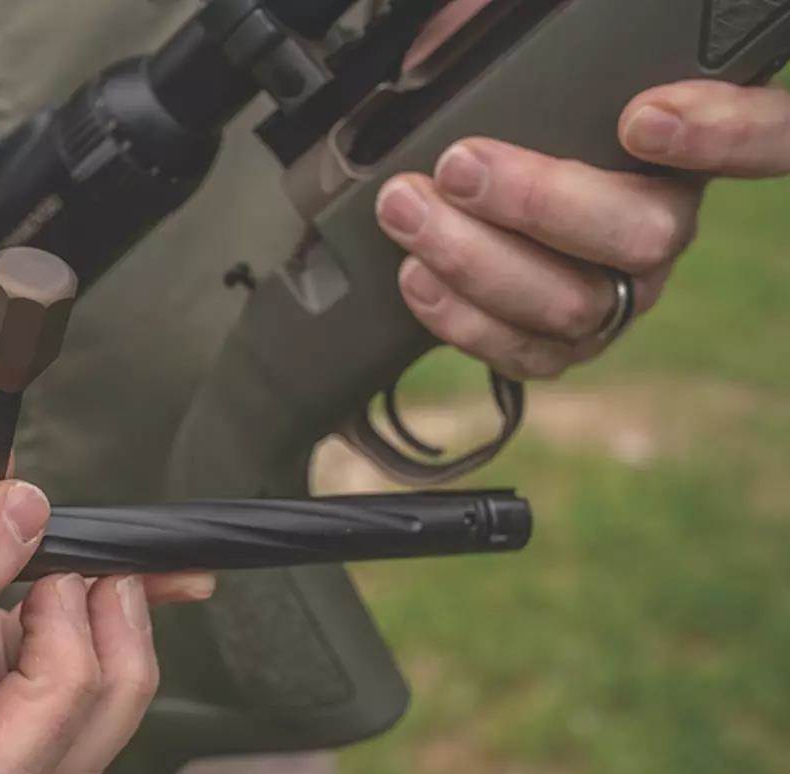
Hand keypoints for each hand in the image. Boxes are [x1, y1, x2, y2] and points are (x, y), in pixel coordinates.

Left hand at [373, 78, 789, 379]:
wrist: (472, 203)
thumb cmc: (511, 115)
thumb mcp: (530, 61)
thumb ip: (534, 37)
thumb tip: (480, 22)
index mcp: (688, 149)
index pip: (769, 138)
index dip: (724, 133)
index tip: (644, 117)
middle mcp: (665, 226)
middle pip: (645, 234)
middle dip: (538, 201)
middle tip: (459, 166)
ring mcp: (620, 295)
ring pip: (576, 303)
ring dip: (475, 259)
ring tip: (407, 210)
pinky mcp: (568, 343)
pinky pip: (528, 353)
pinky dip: (461, 319)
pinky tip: (415, 274)